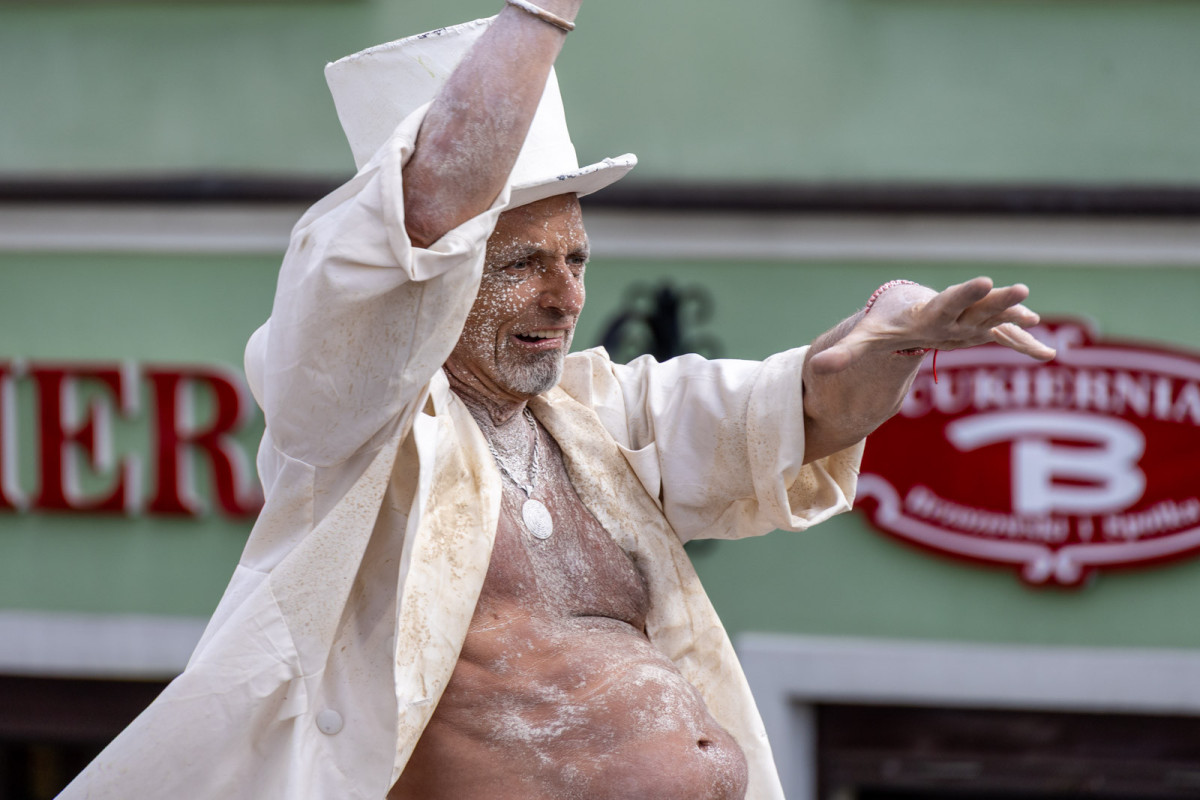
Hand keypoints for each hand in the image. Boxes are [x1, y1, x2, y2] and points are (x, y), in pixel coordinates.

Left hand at [808, 277, 1056, 374]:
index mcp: (928, 312)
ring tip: (1036, 319)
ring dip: (1014, 318)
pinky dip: (1024, 346)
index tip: (983, 280)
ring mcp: (970, 322)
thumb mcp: (865, 339)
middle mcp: (954, 313)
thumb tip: (817, 367)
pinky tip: (1049, 355)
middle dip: (998, 299)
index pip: (948, 301)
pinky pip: (1005, 339)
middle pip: (979, 305)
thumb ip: (845, 352)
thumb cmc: (887, 325)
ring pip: (995, 319)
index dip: (965, 293)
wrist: (904, 310)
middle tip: (1020, 289)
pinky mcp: (979, 332)